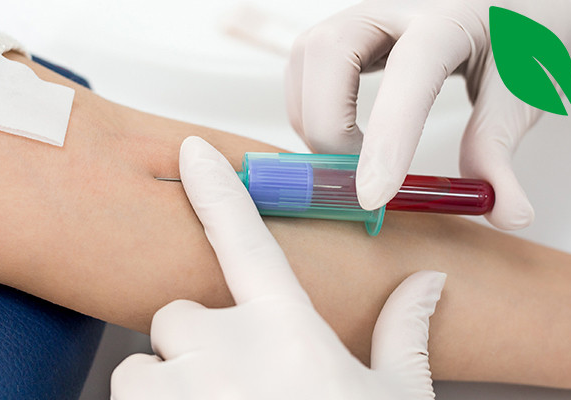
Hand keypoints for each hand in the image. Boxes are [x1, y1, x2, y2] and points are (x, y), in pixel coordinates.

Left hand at [110, 136, 446, 399]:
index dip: (219, 189)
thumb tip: (427, 286)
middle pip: (176, 314)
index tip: (192, 153)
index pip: (248, 240)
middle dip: (195, 343)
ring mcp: (178, 395)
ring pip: (142, 366)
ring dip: (166, 387)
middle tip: (233, 384)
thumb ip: (404, 336)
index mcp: (288, 334)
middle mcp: (225, 352)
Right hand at [285, 0, 570, 228]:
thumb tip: (508, 214)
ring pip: (308, 58)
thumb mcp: (522, 95)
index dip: (387, 137)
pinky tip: (345, 133)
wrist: (525, 2)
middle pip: (329, 52)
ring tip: (355, 156)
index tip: (373, 197)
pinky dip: (311, 109)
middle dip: (329, 124)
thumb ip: (500, 154)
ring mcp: (368, 14)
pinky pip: (307, 66)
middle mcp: (398, 6)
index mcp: (451, 17)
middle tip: (359, 174)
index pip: (409, 72)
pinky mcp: (352, 31)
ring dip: (315, 118)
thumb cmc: (529, 37)